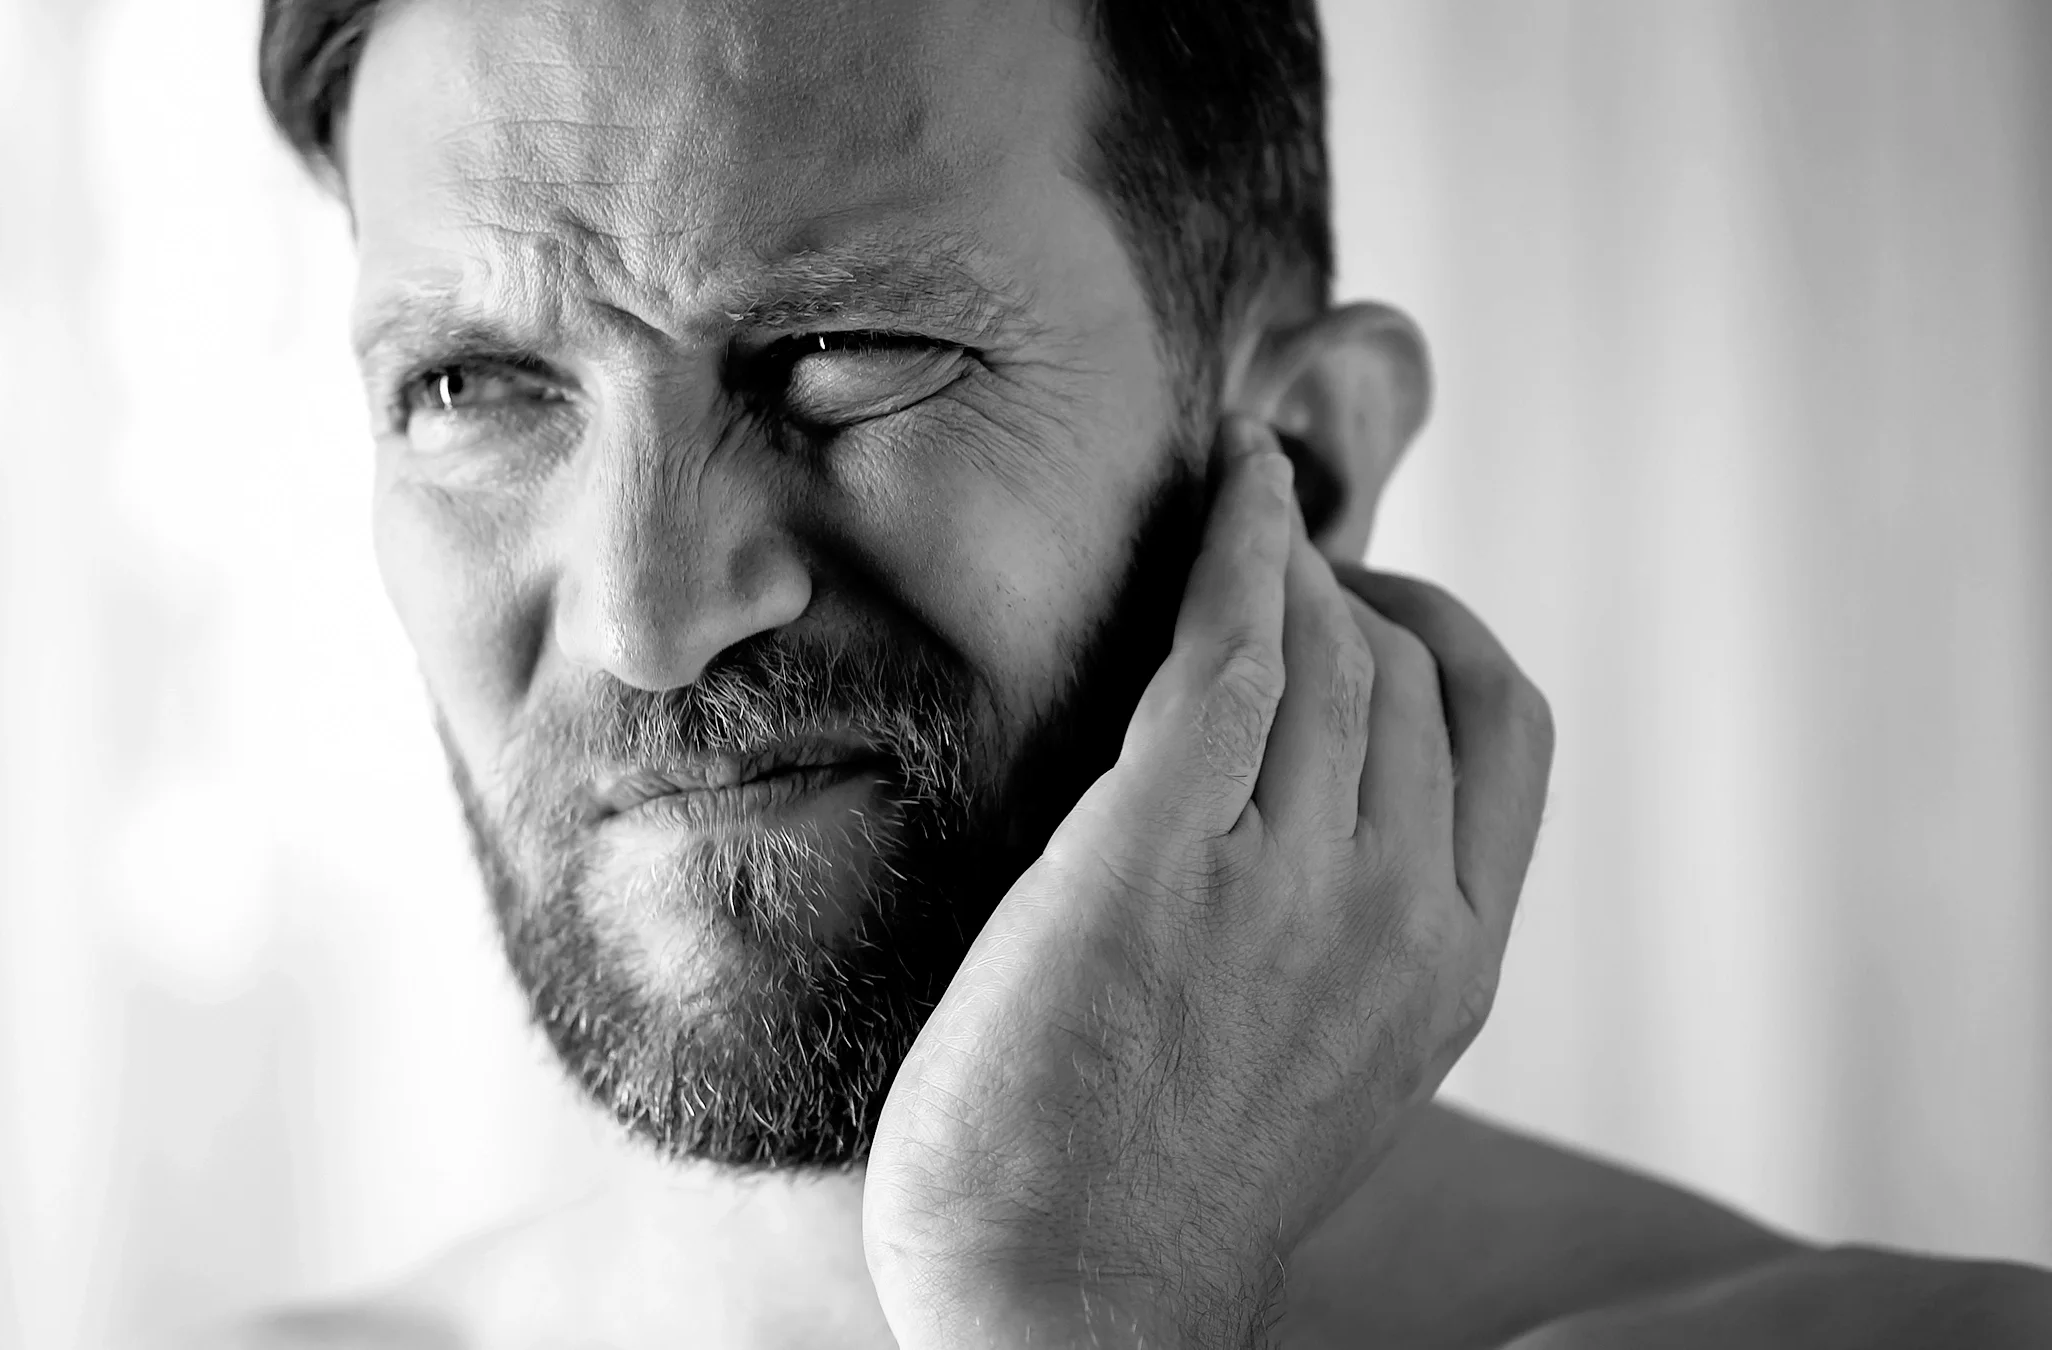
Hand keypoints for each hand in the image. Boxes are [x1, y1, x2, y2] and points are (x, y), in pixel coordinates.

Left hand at [862, 416, 1555, 1348]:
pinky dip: (1240, 550)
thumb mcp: (1326, 1066)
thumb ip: (1357, 933)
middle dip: (1340, 587)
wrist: (1062, 1301)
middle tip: (1266, 555)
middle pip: (1405, 669)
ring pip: (1325, 648)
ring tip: (1235, 519)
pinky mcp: (1156, 858)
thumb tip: (1334, 808)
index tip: (1366, 601)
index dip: (1438, 631)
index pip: (1503, 728)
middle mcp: (1399, 914)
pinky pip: (1231, 652)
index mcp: (1455, 969)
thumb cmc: (1158, 1190)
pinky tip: (1228, 497)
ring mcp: (1286, 883)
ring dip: (1282, 560)